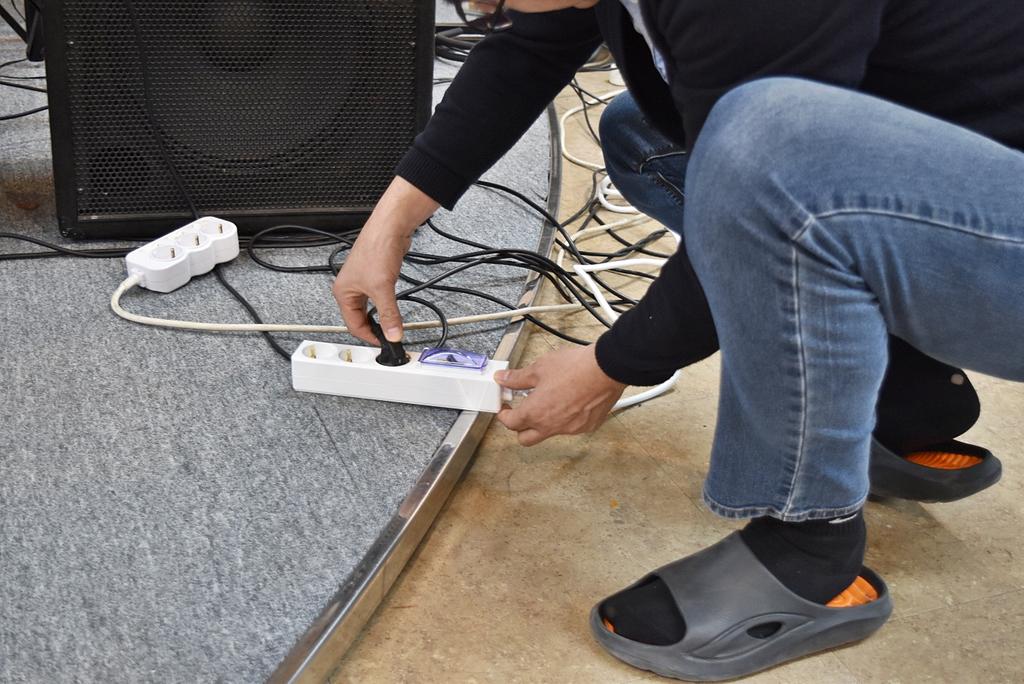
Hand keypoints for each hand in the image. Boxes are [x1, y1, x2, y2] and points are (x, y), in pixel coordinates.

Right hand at [332, 177, 438, 343]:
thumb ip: (389, 315)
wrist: (390, 228)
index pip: (353, 325)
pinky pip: (379, 298)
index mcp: (343, 293)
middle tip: (389, 338)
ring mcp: (363, 282)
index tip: (384, 344)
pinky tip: (394, 308)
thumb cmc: (377, 250)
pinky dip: (386, 306)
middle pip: (360, 318)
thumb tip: (393, 335)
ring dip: (381, 317)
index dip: (369, 337)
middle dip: (374, 328)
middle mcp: (350, 289)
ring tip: (392, 326)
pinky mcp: (376, 277)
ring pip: (371, 308)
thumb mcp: (382, 288)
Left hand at [495, 344, 625, 445]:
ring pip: (549, 432)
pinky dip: (565, 419)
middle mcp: (551, 426)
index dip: (504, 414)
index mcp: (535, 413)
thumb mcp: (539, 368)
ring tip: (549, 401)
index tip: (505, 407)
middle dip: (519, 428)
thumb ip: (518, 378)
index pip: (510, 423)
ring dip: (544, 422)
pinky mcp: (587, 427)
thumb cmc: (574, 368)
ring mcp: (570, 429)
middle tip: (521, 411)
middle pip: (525, 439)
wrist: (606, 369)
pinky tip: (570, 401)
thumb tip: (503, 378)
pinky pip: (570, 428)